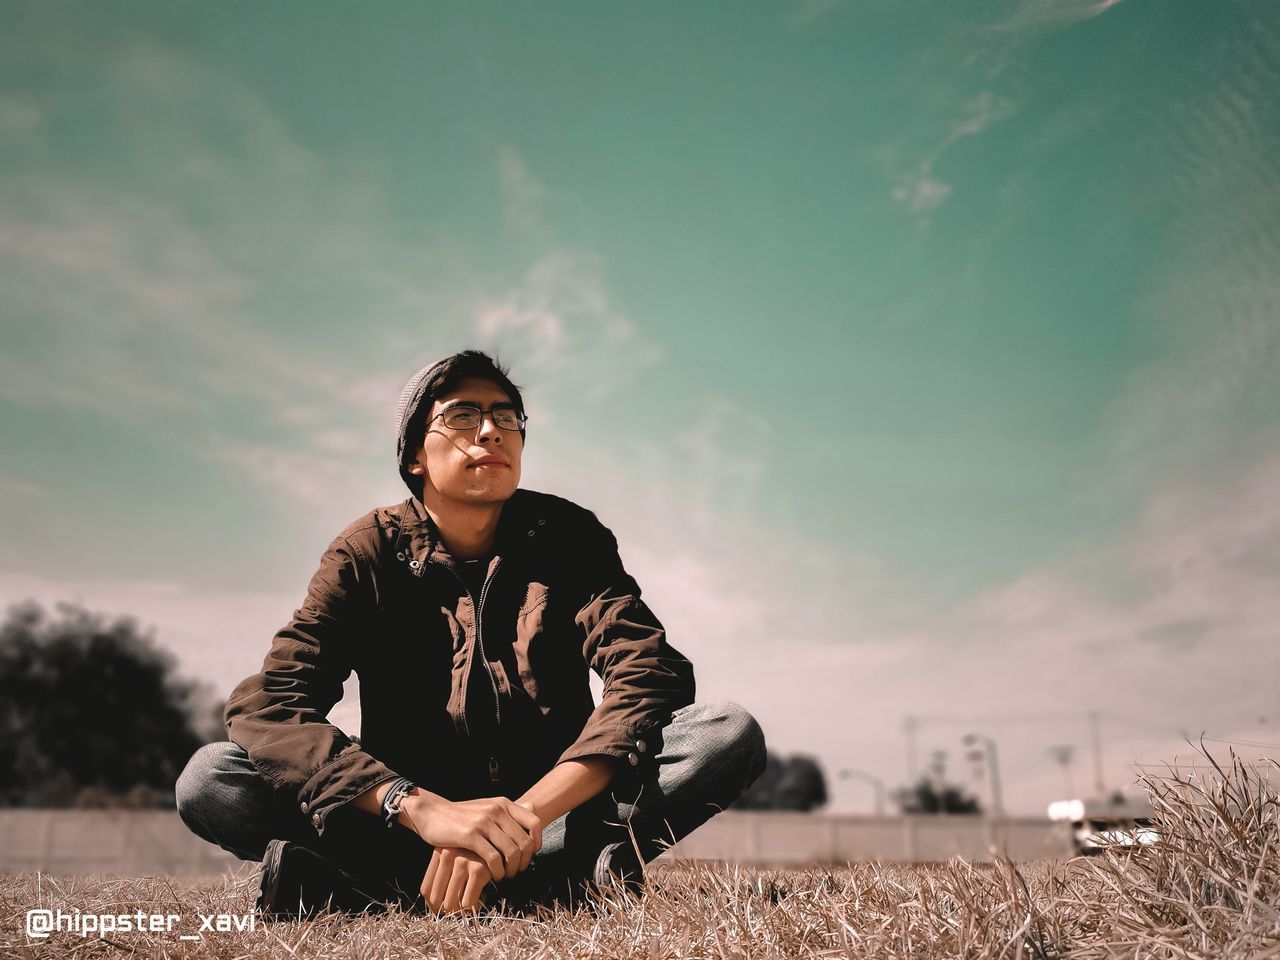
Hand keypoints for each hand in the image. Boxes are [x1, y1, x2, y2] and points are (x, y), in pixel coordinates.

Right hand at [401, 794, 541, 881]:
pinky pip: (494, 858)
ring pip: (512, 851)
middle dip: (524, 861)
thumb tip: (530, 819)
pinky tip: (495, 876)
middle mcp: (497, 810)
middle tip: (517, 871)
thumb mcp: (487, 809)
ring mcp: (484, 822)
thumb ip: (506, 815)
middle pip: (525, 842)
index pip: (534, 822)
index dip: (537, 842)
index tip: (531, 855)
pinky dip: (498, 871)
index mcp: (504, 803)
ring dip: (512, 869)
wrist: (432, 813)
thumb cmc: (462, 816)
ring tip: (506, 876)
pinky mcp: (471, 835)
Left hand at [421, 846, 492, 913]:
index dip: (433, 905)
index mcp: (439, 852)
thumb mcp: (456, 854)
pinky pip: (468, 903)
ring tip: (470, 904)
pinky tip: (483, 897)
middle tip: (459, 910)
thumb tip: (434, 906)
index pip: (426, 890)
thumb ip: (444, 874)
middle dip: (448, 910)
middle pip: (436, 899)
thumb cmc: (478, 850)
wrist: (504, 835)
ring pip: (450, 904)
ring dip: (460, 910)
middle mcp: (447, 855)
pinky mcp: (479, 869)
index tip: (443, 910)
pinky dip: (475, 906)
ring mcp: (462, 862)